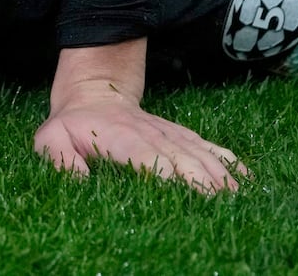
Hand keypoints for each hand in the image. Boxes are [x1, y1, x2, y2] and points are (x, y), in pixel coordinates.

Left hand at [34, 43, 242, 194]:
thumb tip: (79, 182)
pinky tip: (246, 180)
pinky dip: (229, 162)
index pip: (145, 155)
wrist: (95, 92)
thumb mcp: (51, 139)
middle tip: (221, 205)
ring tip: (238, 198)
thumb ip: (60, 160)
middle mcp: (150, 134)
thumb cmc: (72, 125)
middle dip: (202, 180)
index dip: (165, 172)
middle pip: (181, 157)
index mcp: (119, 137)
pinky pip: (209, 147)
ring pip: (200, 153)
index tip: (184, 191)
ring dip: (220, 175)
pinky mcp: (181, 136)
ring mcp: (169, 134)